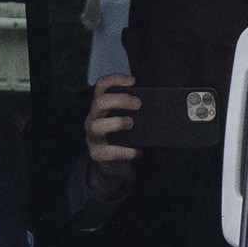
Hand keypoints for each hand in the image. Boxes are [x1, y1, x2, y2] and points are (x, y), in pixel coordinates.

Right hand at [84, 72, 140, 201]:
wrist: (111, 167)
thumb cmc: (120, 139)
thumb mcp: (122, 120)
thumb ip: (131, 110)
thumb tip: (155, 100)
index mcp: (100, 108)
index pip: (101, 86)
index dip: (116, 79)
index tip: (133, 81)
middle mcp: (92, 119)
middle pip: (100, 102)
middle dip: (121, 100)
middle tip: (139, 104)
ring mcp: (93, 137)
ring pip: (97, 126)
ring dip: (117, 122)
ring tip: (131, 124)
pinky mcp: (98, 155)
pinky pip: (109, 152)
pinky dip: (125, 151)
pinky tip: (137, 150)